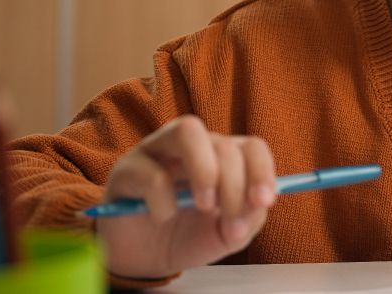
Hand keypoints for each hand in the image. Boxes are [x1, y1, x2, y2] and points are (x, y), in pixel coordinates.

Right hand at [96, 115, 276, 279]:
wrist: (142, 260)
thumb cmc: (188, 237)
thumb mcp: (227, 234)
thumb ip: (249, 217)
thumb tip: (258, 203)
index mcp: (221, 157)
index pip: (251, 147)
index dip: (262, 171)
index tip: (264, 202)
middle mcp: (192, 145)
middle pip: (223, 143)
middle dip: (234, 187)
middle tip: (229, 224)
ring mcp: (158, 150)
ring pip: (188, 131)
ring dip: (205, 171)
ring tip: (204, 206)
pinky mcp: (127, 169)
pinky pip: (152, 174)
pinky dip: (164, 203)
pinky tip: (162, 218)